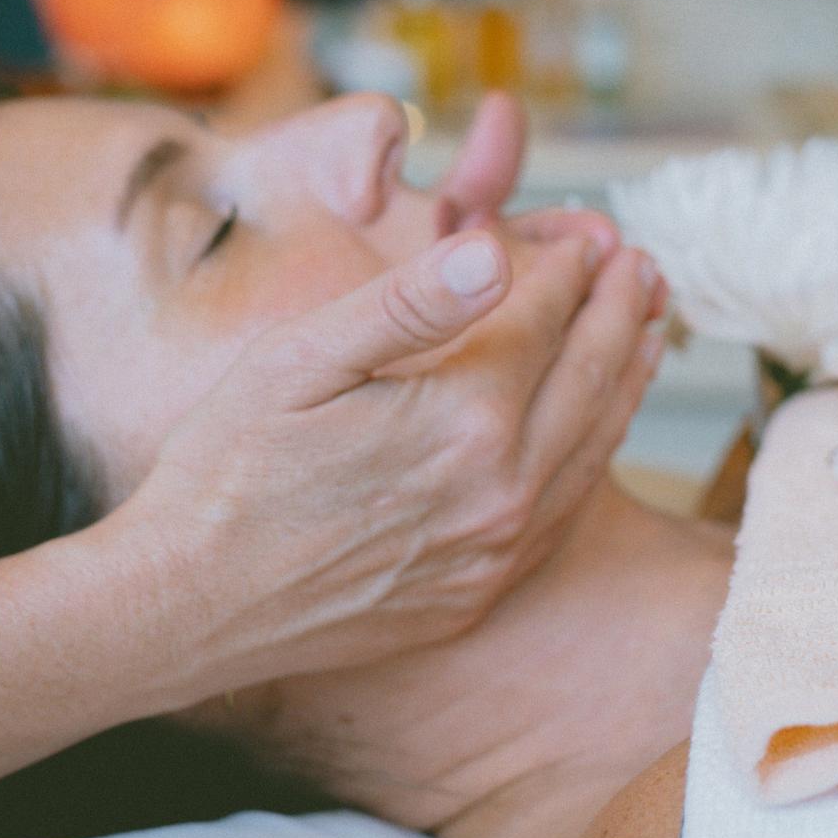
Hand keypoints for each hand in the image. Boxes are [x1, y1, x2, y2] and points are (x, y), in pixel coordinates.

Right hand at [99, 214, 664, 706]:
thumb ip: (408, 303)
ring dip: (628, 378)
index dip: (570, 266)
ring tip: (651, 328)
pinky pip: (565, 513)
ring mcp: (497, 550)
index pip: (546, 317)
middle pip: (591, 377)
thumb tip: (497, 251)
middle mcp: (502, 489)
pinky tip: (598, 430)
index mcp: (463, 417)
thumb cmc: (227, 469)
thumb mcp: (300, 360)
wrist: (187, 606)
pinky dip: (595, 455)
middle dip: (621, 311)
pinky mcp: (480, 592)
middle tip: (642, 266)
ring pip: (593, 447)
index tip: (588, 231)